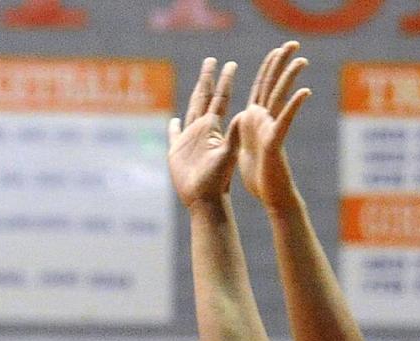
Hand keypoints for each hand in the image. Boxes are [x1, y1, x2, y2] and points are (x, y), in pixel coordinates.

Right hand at [168, 56, 241, 206]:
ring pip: (191, 110)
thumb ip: (234, 135)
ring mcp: (190, 140)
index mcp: (214, 128)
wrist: (205, 201)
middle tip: (212, 60)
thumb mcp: (227, 155)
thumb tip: (245, 113)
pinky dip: (174, 126)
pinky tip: (174, 119)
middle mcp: (202, 130)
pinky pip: (175, 134)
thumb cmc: (218, 182)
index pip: (220, 98)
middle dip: (208, 79)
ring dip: (194, 95)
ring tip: (198, 81)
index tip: (231, 63)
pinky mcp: (177, 152)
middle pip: (204, 98)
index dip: (225, 81)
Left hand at [238, 41, 310, 210]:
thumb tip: (240, 123)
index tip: (276, 50)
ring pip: (280, 99)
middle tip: (292, 44)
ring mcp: (271, 130)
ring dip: (290, 79)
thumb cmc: (258, 177)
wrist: (269, 197)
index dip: (268, 68)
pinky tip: (304, 92)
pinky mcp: (275, 143)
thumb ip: (241, 133)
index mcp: (254, 120)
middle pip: (272, 86)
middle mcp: (264, 121)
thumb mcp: (242, 149)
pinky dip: (294, 106)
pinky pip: (285, 122)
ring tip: (301, 60)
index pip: (261, 87)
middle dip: (281, 64)